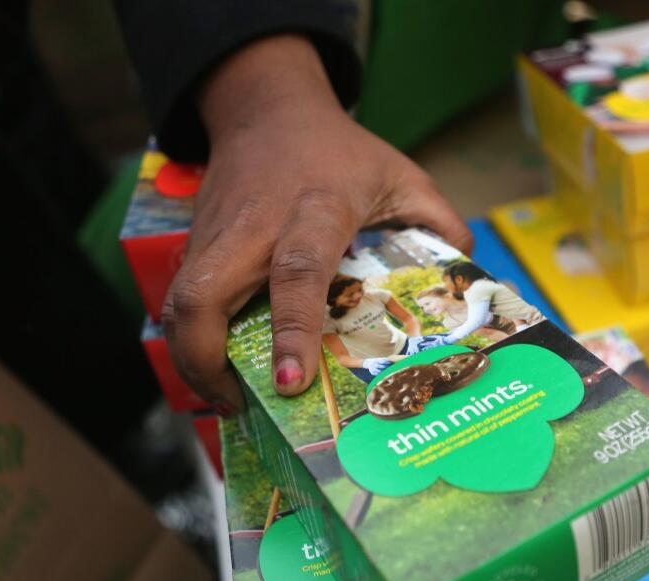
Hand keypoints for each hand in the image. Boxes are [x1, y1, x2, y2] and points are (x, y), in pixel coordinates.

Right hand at [160, 34, 470, 410]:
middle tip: (239, 404)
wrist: (267, 109)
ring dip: (192, 360)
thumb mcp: (400, 176)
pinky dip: (191, 340)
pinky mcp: (195, 243)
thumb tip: (469, 279)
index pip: (297, 272)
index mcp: (316, 209)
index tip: (290, 383)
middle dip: (206, 361)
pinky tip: (219, 368)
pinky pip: (180, 299)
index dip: (292, 331)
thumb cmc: (340, 151)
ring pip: (178, 304)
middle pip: (202, 296)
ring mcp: (216, 235)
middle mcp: (255, 226)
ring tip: (229, 398)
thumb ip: (437, 223)